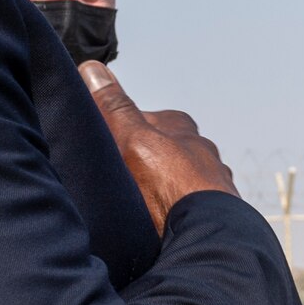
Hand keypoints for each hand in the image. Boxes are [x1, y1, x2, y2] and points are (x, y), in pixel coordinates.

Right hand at [81, 61, 237, 233]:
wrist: (208, 235)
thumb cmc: (172, 185)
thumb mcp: (133, 138)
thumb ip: (115, 107)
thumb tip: (93, 69)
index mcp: (181, 128)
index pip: (142, 119)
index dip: (117, 130)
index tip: (100, 142)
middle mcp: (200, 152)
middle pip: (159, 150)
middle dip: (139, 162)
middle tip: (115, 179)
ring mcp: (208, 183)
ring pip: (173, 180)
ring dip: (157, 190)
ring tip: (135, 206)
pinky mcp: (210, 213)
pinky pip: (183, 207)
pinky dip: (170, 212)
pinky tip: (156, 224)